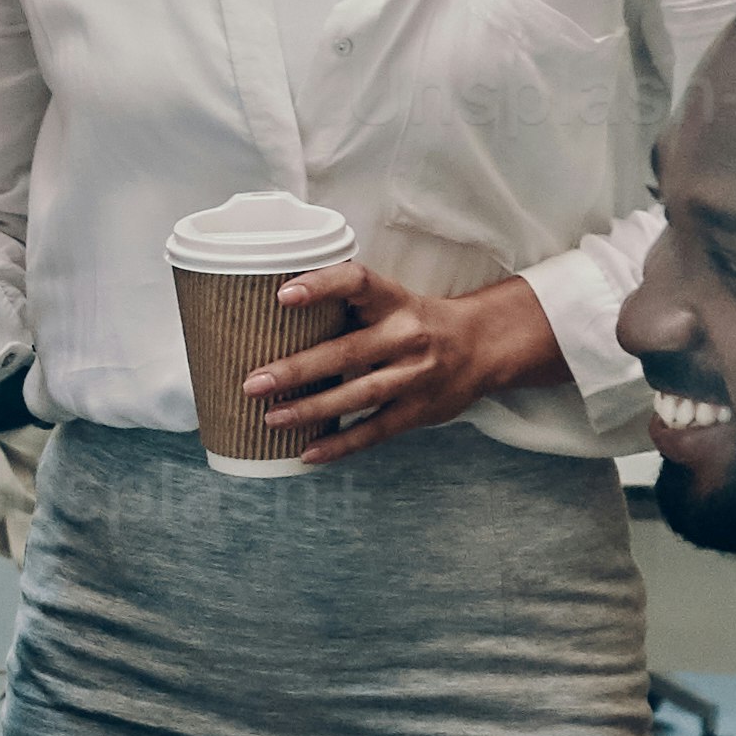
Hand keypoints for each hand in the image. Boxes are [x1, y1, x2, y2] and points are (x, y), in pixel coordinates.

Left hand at [248, 261, 561, 458]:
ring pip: (358, 396)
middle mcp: (406, 336)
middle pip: (347, 352)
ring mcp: (415, 376)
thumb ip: (346, 305)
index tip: (282, 295)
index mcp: (394, 300)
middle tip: (254, 383)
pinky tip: (307, 453)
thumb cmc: (415, 320)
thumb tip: (270, 311)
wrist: (481, 347)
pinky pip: (375, 431)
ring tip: (271, 418)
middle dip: (297, 369)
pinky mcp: (418, 411)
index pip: (357, 282)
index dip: (321, 286)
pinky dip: (340, 445)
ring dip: (312, 410)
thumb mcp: (390, 300)